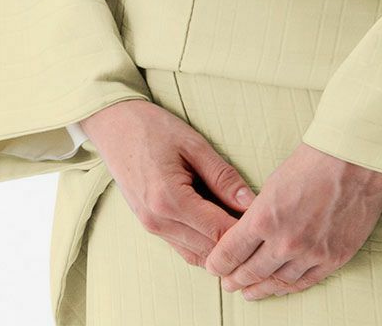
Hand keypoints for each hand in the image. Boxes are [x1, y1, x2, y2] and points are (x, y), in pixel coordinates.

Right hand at [79, 98, 256, 266]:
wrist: (115, 125)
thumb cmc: (154, 129)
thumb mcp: (194, 145)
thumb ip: (223, 176)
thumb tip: (250, 202)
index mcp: (170, 200)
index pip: (218, 232)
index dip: (246, 231)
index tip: (267, 220)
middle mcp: (158, 221)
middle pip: (209, 250)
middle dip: (237, 242)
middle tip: (261, 225)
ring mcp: (151, 227)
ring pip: (196, 255)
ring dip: (220, 247)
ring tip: (245, 227)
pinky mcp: (149, 225)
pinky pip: (183, 247)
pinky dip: (204, 243)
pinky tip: (220, 226)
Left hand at [203, 141, 381, 300]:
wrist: (353, 160)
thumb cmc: (312, 162)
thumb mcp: (273, 183)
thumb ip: (259, 213)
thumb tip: (248, 232)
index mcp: (264, 218)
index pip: (231, 253)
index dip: (219, 263)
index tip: (215, 267)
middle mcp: (285, 242)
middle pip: (251, 272)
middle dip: (236, 280)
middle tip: (229, 283)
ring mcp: (311, 253)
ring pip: (278, 282)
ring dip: (261, 288)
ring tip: (251, 292)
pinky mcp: (334, 258)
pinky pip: (306, 282)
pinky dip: (289, 287)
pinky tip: (279, 288)